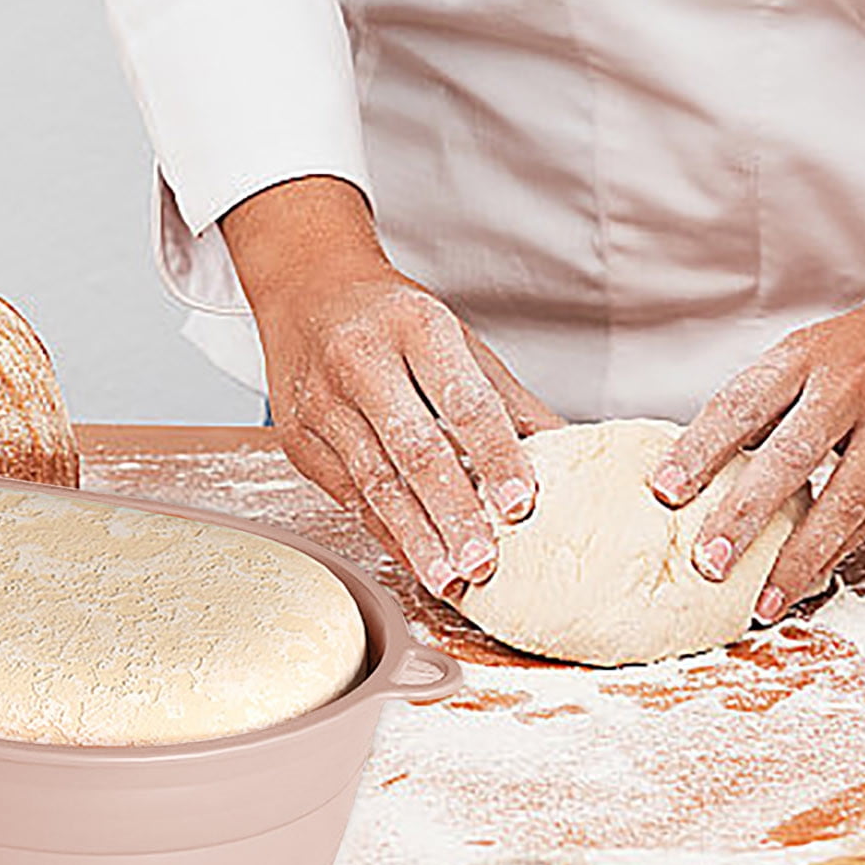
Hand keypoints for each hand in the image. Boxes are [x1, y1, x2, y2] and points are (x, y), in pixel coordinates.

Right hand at [220, 176, 563, 596]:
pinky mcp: (299, 437)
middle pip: (414, 448)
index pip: (464, 399)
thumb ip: (505, 396)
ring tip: (449, 577)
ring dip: (415, 536)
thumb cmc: (389, 315)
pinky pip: (347, 493)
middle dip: (452, 512)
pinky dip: (383, 531)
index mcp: (415, 325)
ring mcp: (322, 401)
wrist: (305, 287)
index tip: (522, 504)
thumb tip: (565, 450)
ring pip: (374, 481)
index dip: (496, 455)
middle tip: (484, 562)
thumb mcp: (454, 334)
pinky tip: (412, 557)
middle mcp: (360, 360)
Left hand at [648, 240, 864, 622]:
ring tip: (764, 598)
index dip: (698, 451)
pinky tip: (813, 575)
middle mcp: (846, 388)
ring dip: (798, 556)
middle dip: (743, 515)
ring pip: (842, 499)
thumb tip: (701, 465)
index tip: (665, 491)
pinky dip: (843, 548)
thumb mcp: (810, 355)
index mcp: (802, 357)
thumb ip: (766, 405)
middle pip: (787, 458)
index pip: (737, 407)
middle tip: (709, 560)